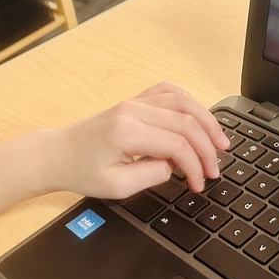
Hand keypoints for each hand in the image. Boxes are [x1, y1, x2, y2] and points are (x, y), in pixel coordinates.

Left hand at [41, 81, 228, 197]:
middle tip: (215, 168)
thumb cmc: (82, 171)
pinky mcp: (134, 100)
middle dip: (207, 146)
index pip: (177, 145)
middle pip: (186, 121)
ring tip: (220, 141)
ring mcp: (134, 101)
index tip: (198, 184)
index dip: (195, 165)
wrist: (58, 154)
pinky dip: (189, 101)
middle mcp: (133, 110)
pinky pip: (168, 91)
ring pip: (182, 101)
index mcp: (127, 132)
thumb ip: (152, 175)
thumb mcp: (117, 186)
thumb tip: (175, 165)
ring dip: (206, 121)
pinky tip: (199, 116)